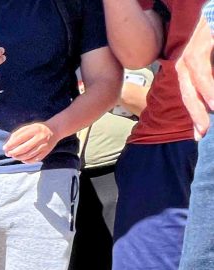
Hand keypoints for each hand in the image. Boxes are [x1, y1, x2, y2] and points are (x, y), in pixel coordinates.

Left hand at [4, 121, 57, 163]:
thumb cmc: (37, 129)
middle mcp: (40, 138)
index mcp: (34, 130)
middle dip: (14, 152)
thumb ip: (17, 134)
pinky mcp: (46, 152)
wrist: (54, 130)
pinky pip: (35, 160)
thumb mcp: (27, 127)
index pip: (20, 139)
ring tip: (14, 156)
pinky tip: (22, 159)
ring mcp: (44, 146)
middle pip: (24, 148)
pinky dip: (27, 161)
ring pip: (29, 155)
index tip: (4, 148)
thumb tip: (7, 145)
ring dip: (19, 157)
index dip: (10, 145)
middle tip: (8, 154)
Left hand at [178, 20, 213, 137]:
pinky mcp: (202, 39)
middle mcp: (184, 60)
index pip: (187, 94)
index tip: (198, 135)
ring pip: (198, 76)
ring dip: (206, 94)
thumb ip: (201, 75)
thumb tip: (209, 101)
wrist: (198, 10)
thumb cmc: (199, 33)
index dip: (193, 114)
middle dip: (194, 112)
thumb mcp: (198, 58)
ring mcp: (192, 49)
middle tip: (201, 133)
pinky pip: (202, 64)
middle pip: (187, 90)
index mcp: (183, 66)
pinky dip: (208, 82)